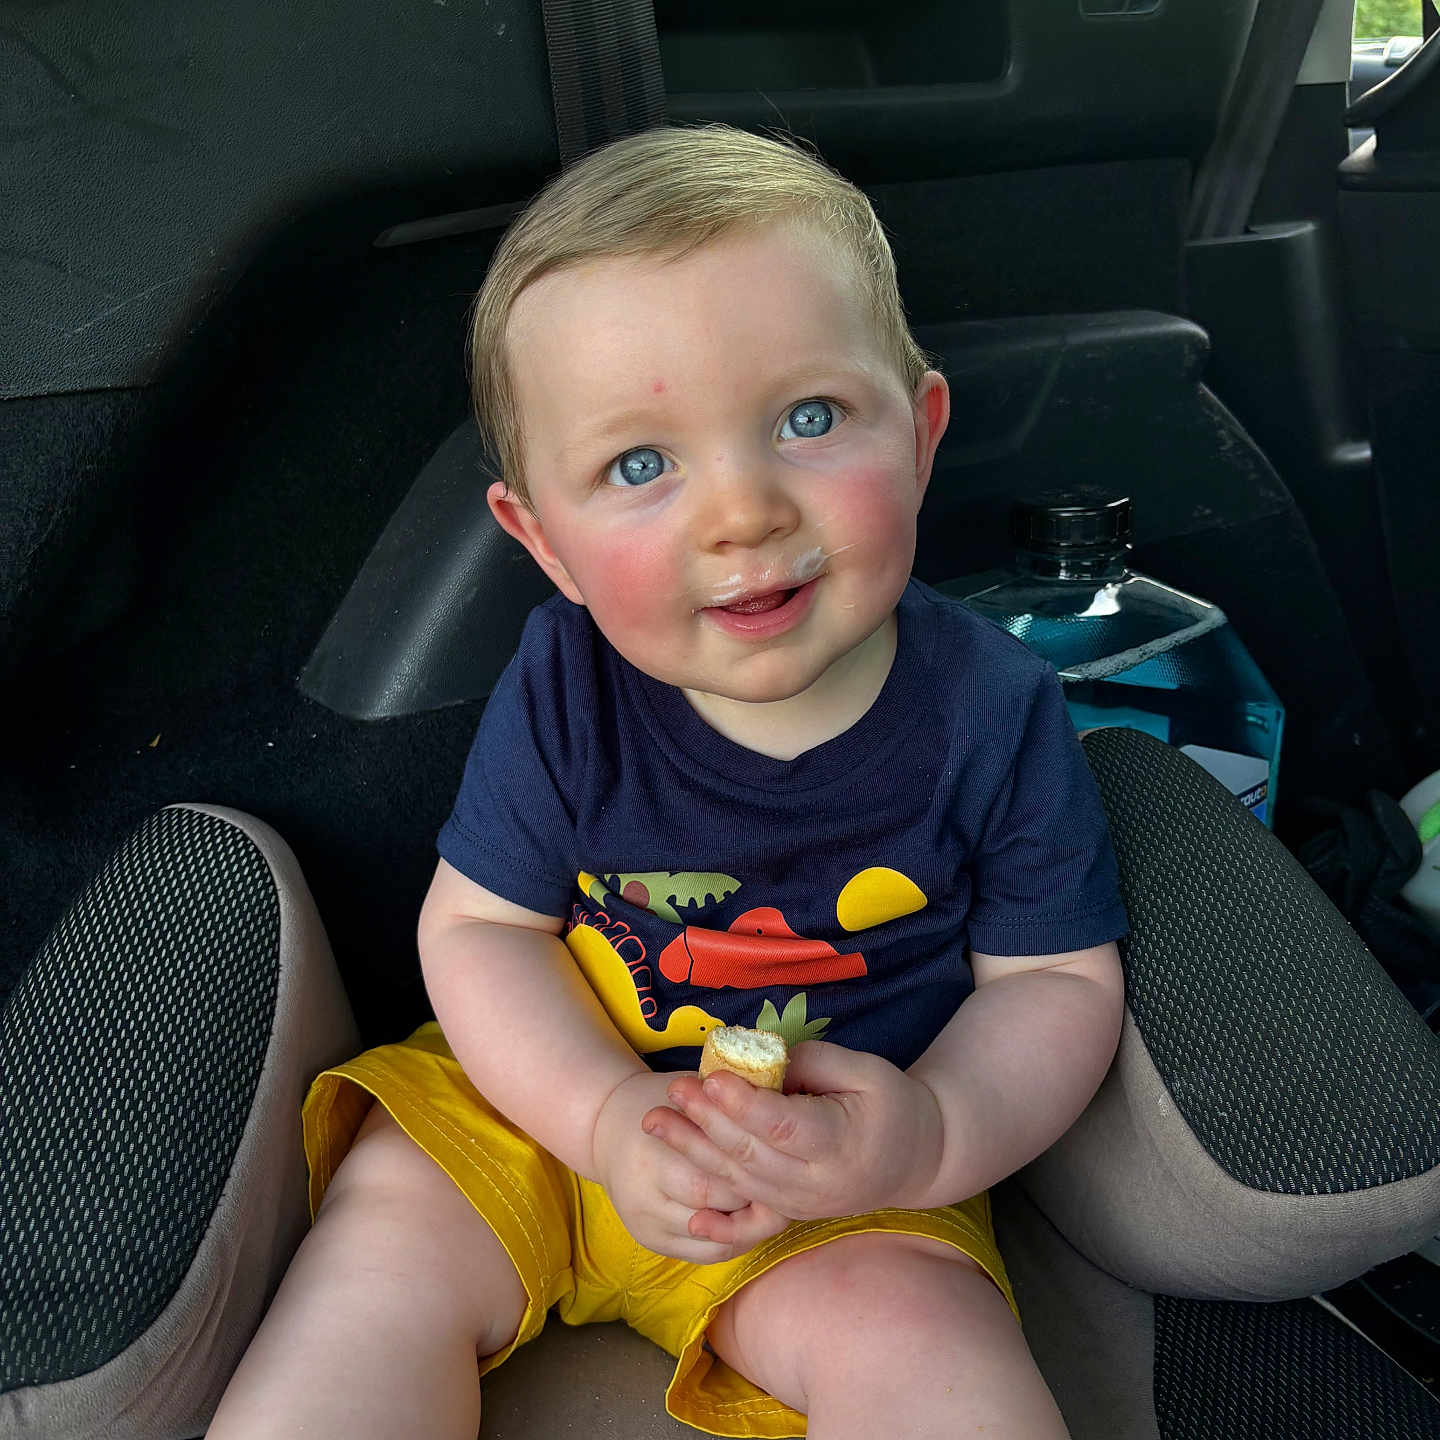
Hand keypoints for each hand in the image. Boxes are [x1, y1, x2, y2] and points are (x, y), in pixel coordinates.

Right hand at [591, 1070, 790, 1261]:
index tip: (784, 1161)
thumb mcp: (690, 1089)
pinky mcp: (648, 1240)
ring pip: (714, 1239)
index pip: (717, 1173)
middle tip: (787, 1184)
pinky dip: (731, 1240)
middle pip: (716, 1206)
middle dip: (756, 1198)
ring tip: (775, 1204)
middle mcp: (643, 1194)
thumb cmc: (661, 1101)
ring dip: (749, 1224)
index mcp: (653, 1152)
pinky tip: (750, 1222)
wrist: (607, 1127)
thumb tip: (779, 1118)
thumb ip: (727, 1107)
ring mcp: (644, 1223)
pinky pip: (702, 1254)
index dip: (756, 1170)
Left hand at [643, 1041, 944, 1243]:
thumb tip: (758, 1058)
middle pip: (752, 1155)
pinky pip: (748, 1211)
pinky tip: (687, 1213)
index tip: (710, 1078)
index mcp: (840, 1144)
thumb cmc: (893, 1104)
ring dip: (695, 1152)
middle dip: (707, 1122)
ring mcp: (802, 1204)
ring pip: (741, 1182)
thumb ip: (812, 1063)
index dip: (744, 1105)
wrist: (920, 1159)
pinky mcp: (790, 1211)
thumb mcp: (865, 1070)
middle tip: (672, 1090)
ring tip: (656, 1122)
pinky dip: (716, 1210)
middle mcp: (818, 1184)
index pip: (782, 1126)